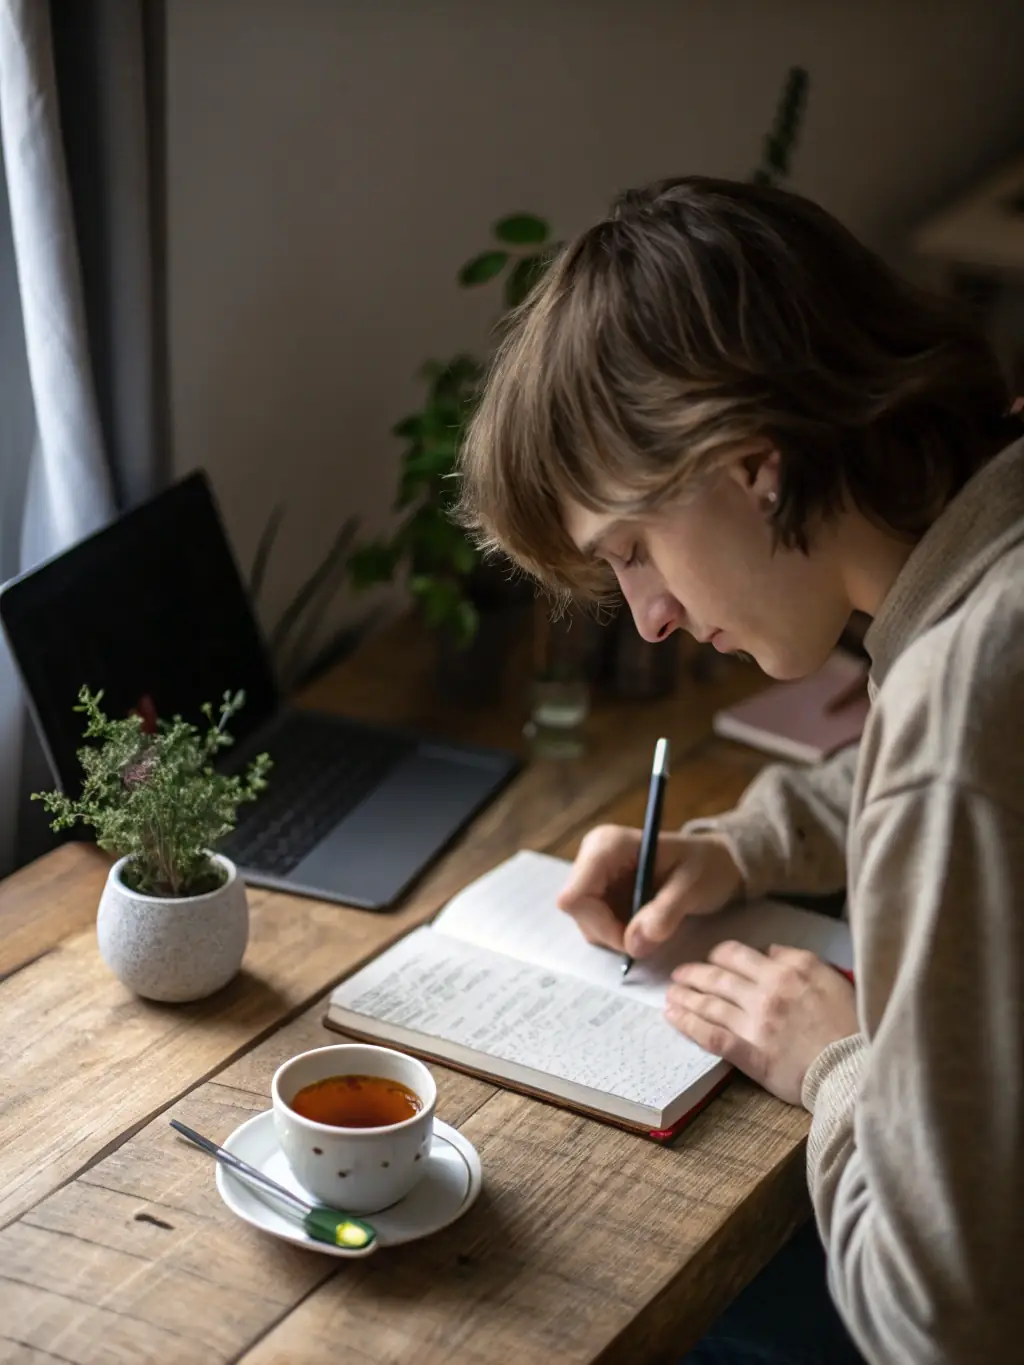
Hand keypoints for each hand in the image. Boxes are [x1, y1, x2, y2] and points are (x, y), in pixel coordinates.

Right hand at [557, 825, 742, 956]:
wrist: (717, 863)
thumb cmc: (707, 866)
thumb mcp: (694, 887)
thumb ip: (665, 913)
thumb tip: (633, 945)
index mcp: (607, 845)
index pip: (575, 896)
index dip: (599, 924)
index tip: (633, 938)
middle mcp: (593, 856)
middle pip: (578, 911)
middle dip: (610, 932)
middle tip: (648, 937)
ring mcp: (595, 874)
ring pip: (586, 920)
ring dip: (615, 934)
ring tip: (652, 927)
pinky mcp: (601, 890)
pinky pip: (596, 922)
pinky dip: (618, 933)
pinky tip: (645, 924)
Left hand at [665, 941, 858, 1105]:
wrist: (852, 1067)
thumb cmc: (847, 1023)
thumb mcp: (829, 976)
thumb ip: (797, 958)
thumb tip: (769, 951)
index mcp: (784, 972)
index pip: (737, 955)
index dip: (718, 955)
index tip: (710, 959)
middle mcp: (764, 994)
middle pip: (717, 977)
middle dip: (693, 974)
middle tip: (678, 974)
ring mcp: (754, 1024)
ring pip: (709, 1004)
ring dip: (685, 997)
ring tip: (669, 995)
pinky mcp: (749, 1054)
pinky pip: (711, 1036)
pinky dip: (688, 1024)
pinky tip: (673, 1017)